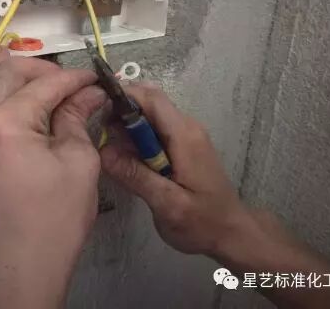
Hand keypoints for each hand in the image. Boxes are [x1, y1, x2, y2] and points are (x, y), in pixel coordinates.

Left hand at [0, 48, 106, 308]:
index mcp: (4, 123)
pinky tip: (22, 106)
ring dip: (17, 79)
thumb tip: (88, 93)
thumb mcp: (79, 162)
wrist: (20, 266)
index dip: (74, 78)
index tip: (95, 79)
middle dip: (43, 70)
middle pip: (7, 72)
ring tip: (48, 88)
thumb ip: (78, 117)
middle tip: (71, 84)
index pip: (44, 84)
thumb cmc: (54, 221)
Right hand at [100, 82, 247, 256]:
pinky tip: (127, 158)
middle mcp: (187, 127)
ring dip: (128, 124)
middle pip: (150, 101)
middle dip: (122, 109)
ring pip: (151, 114)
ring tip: (111, 149)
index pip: (151, 98)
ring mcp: (186, 135)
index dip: (123, 96)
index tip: (97, 110)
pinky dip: (137, 136)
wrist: (232, 233)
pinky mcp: (183, 145)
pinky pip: (156, 128)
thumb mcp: (167, 204)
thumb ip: (136, 176)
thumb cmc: (203, 222)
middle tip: (100, 133)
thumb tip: (103, 151)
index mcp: (184, 136)